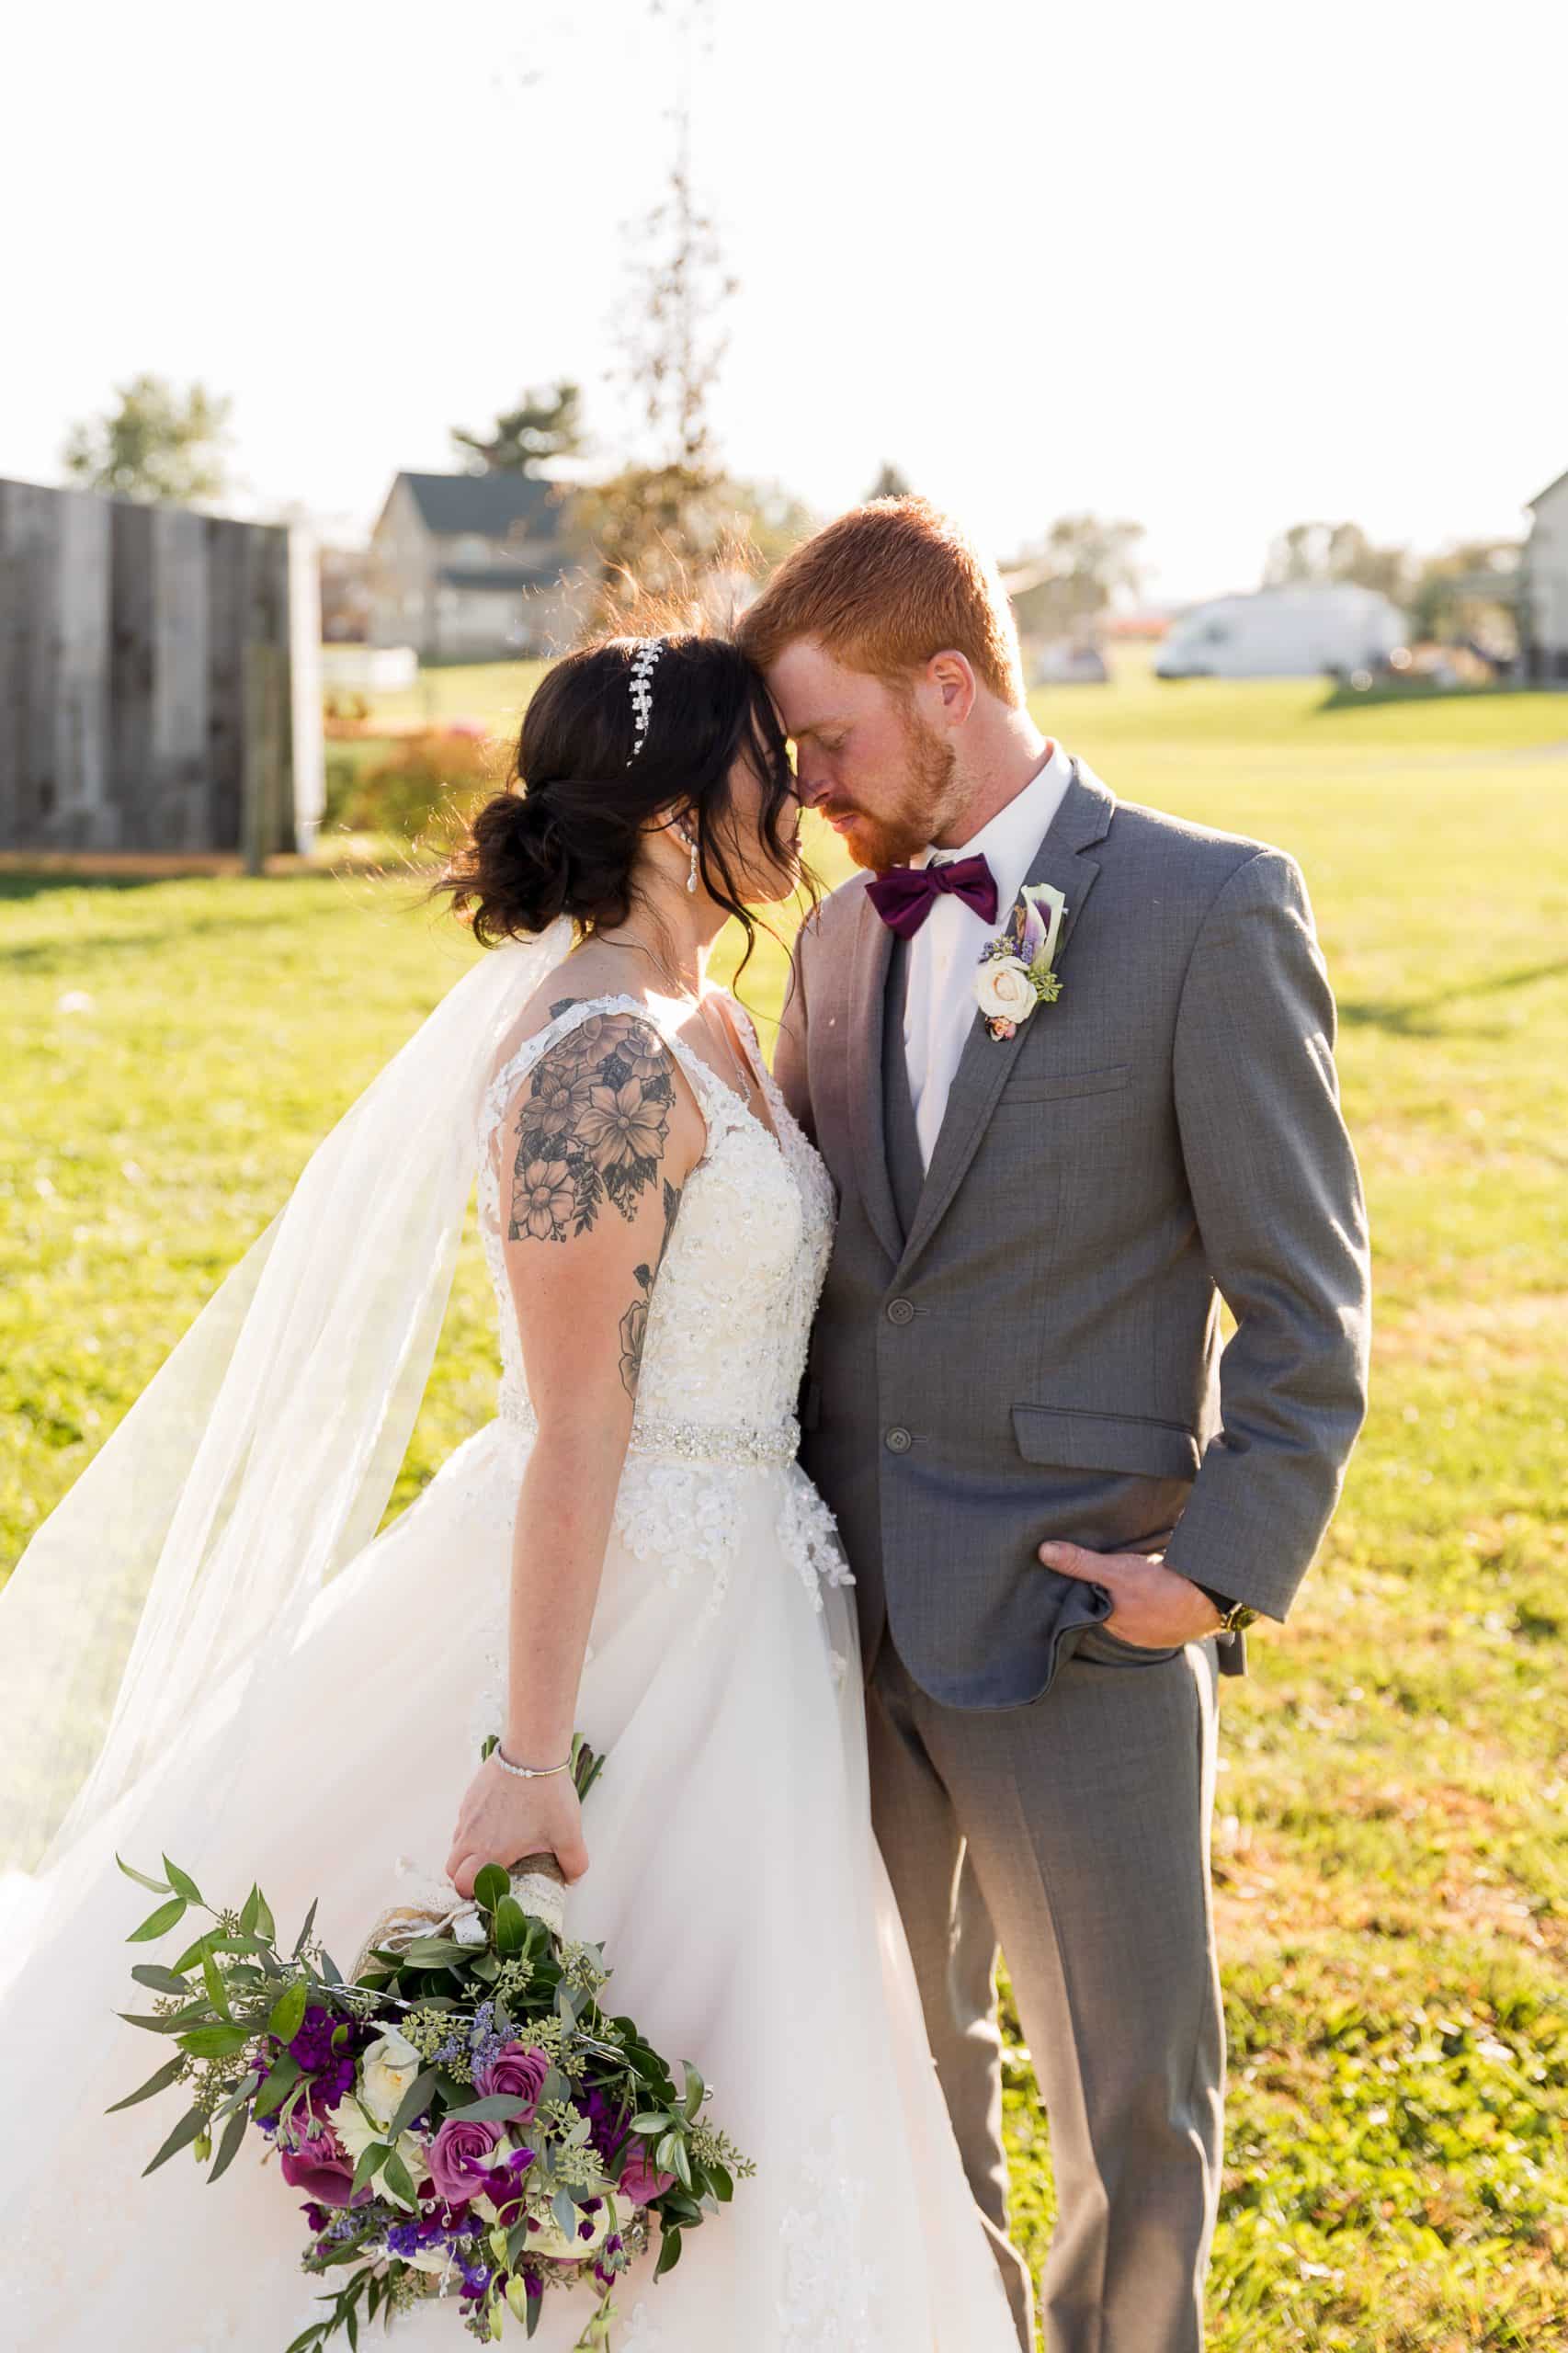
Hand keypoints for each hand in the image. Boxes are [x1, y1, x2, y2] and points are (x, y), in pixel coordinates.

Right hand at [445, 1753, 588, 1900]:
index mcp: (492, 1852)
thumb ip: (574, 1863)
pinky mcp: (469, 1797)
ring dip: (469, 1854)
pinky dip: (473, 1830)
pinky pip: (463, 1822)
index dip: (473, 1895)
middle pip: (452, 1870)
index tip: (492, 1893)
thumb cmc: (549, 1794)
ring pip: (456, 1845)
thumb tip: (572, 1880)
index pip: (463, 1885)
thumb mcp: (569, 1834)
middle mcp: (472, 1836)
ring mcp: (468, 1815)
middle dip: (465, 1878)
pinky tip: (497, 1822)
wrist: (532, 1750)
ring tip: (495, 1849)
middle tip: (489, 1876)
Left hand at [1038, 1540, 1222, 1647]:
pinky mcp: (1168, 1627)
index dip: (1075, 1591)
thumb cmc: (1161, 1588)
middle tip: (1092, 1573)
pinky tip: (1147, 1590)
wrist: (1209, 1602)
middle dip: (1099, 1594)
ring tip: (1118, 1580)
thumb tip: (1044, 1552)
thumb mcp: (1115, 1570)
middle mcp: (1126, 1632)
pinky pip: (1148, 1614)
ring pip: (1126, 1613)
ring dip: (1124, 1599)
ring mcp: (1149, 1633)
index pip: (1082, 1607)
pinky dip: (1144, 1603)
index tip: (1066, 1577)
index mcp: (1109, 1621)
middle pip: (1104, 1610)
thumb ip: (1081, 1563)